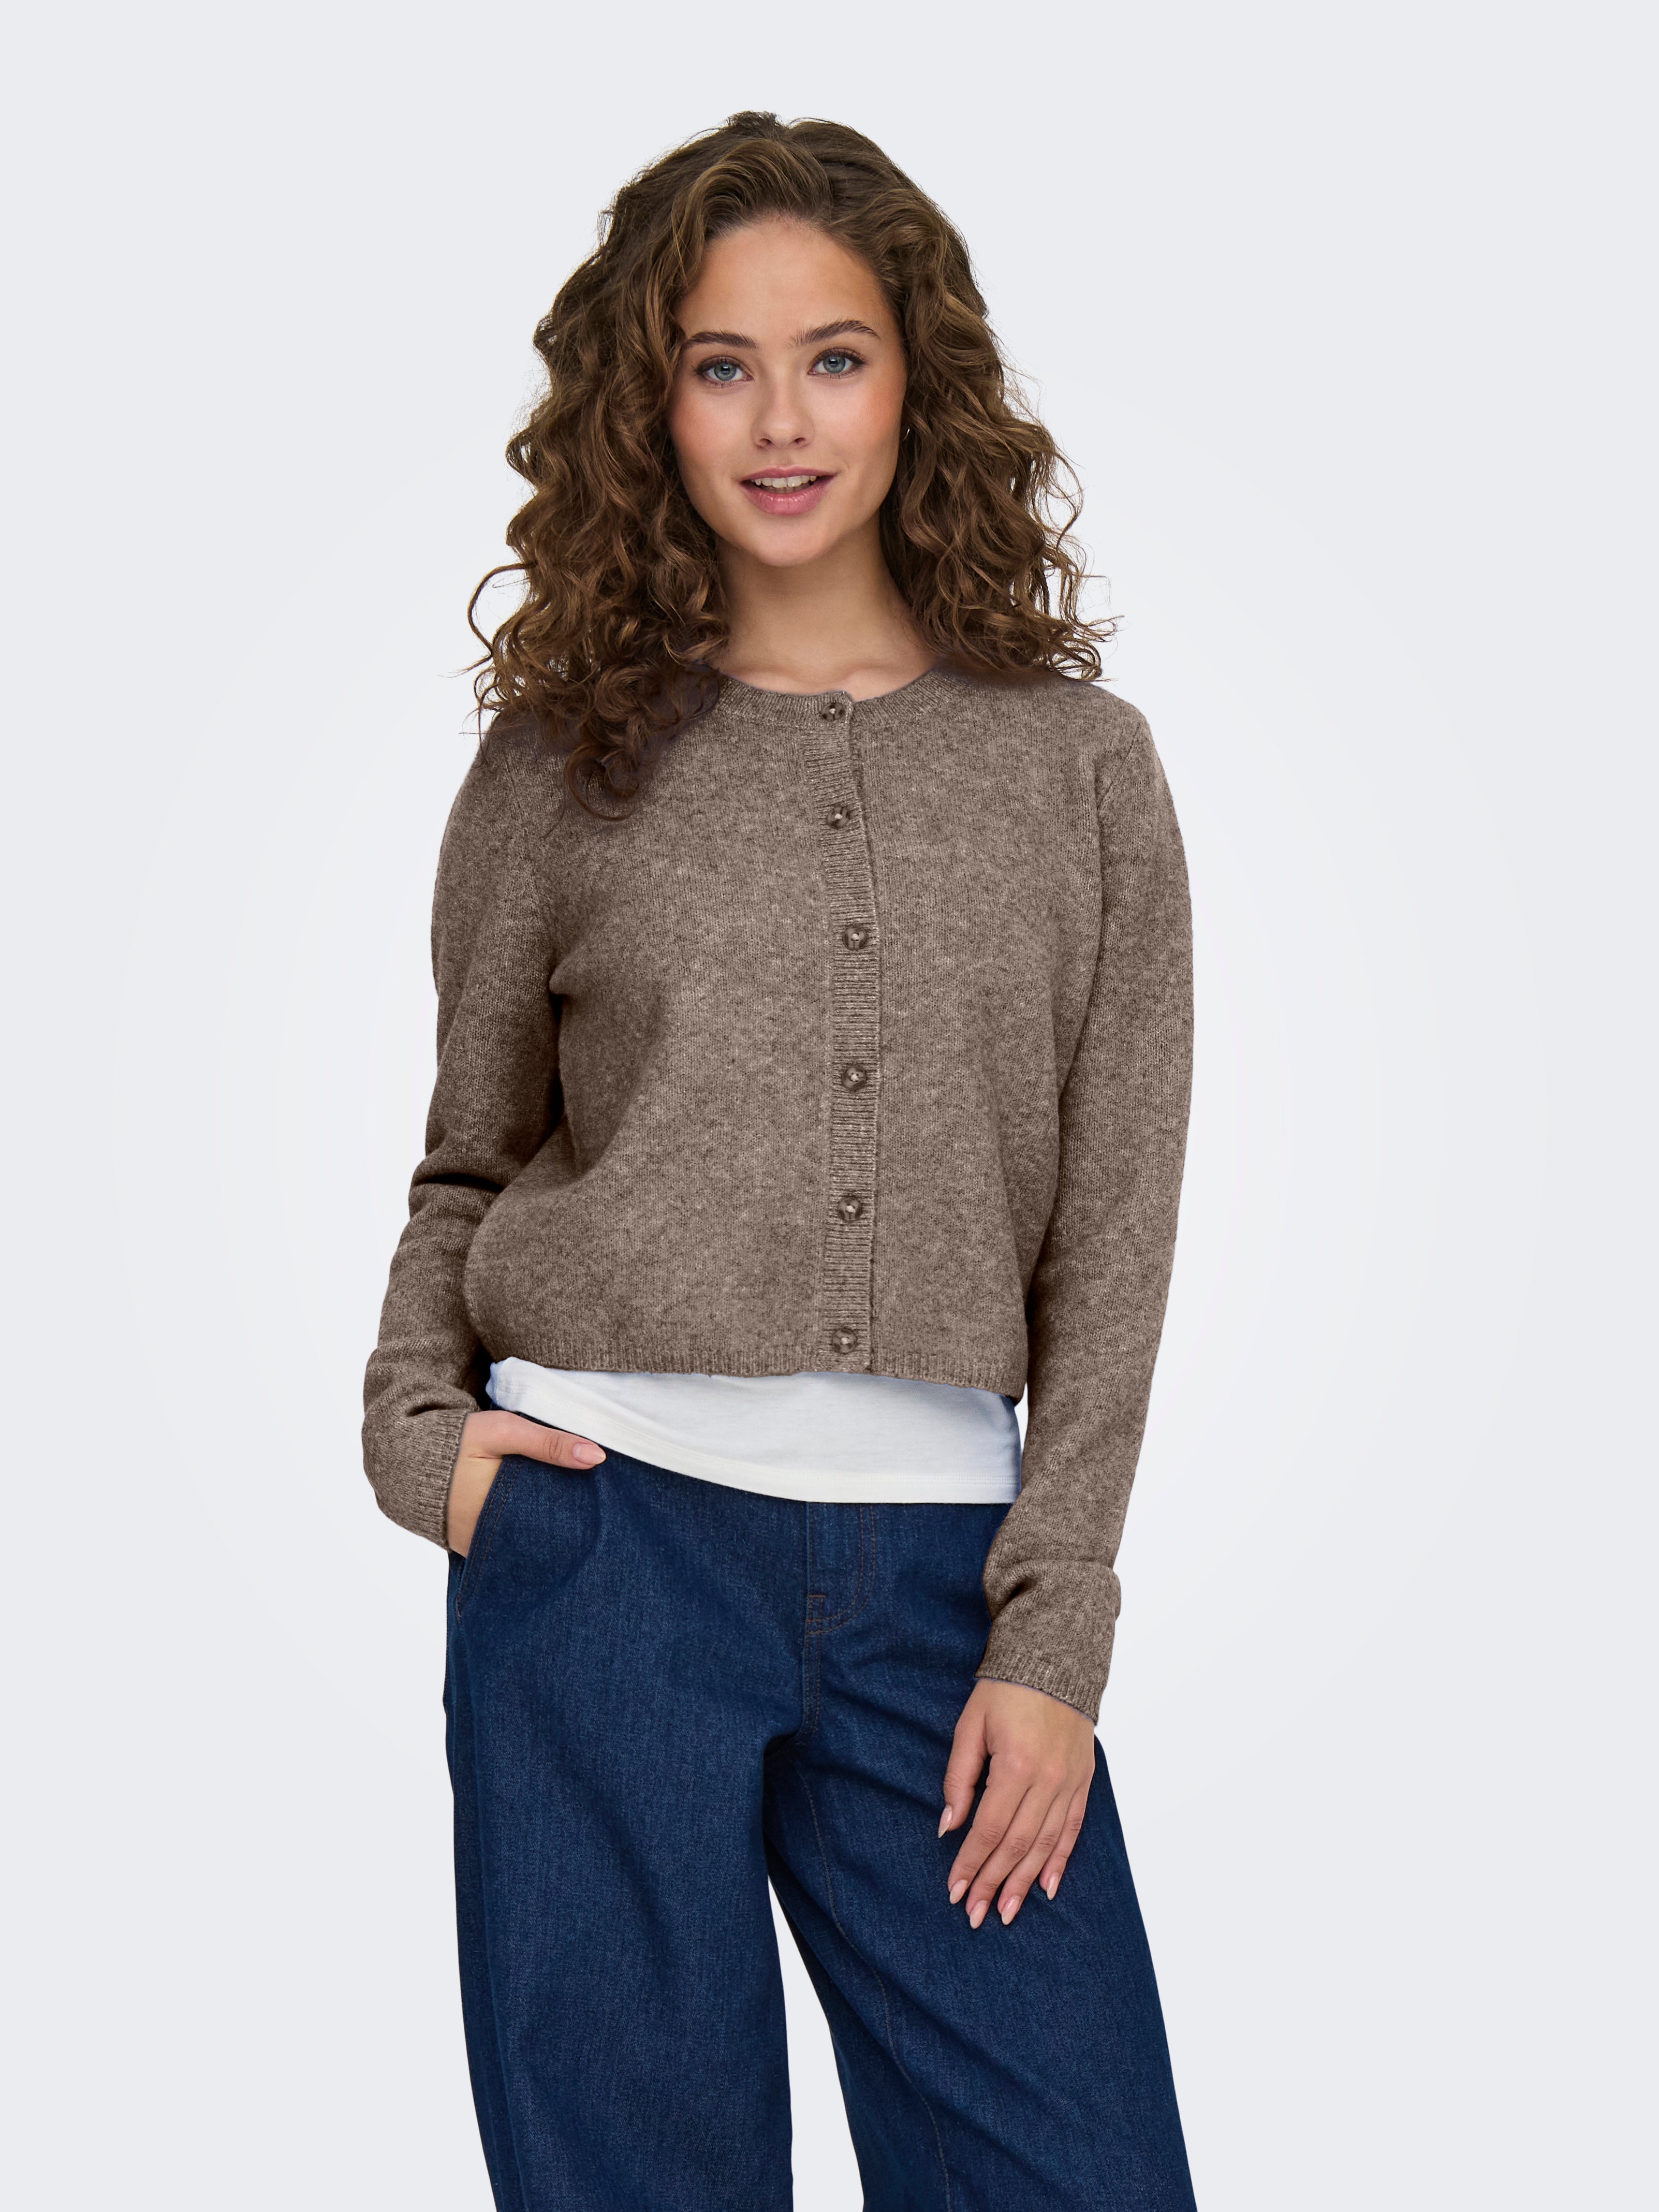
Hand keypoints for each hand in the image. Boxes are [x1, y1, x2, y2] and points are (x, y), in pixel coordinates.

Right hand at [446, 1408, 604, 1555]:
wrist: (408, 1454)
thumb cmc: (458, 1440)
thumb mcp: (504, 1431)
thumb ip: (548, 1443)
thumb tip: (597, 1456)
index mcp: (494, 1511)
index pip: (548, 1523)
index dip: (574, 1514)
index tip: (597, 1504)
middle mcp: (484, 1538)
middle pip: (538, 1537)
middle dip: (561, 1524)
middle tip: (590, 1513)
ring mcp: (476, 1547)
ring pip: (523, 1543)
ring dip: (542, 1530)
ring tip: (571, 1517)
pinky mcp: (469, 1547)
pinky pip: (505, 1545)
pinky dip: (522, 1533)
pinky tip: (539, 1519)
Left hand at [938, 1678, 1096, 1926]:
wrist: (1056, 1658)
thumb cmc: (1006, 1691)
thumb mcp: (970, 1726)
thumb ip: (959, 1777)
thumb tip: (948, 1826)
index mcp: (1016, 1767)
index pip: (988, 1830)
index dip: (970, 1864)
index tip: (954, 1891)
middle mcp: (1047, 1781)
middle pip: (1016, 1845)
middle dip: (994, 1884)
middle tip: (976, 1915)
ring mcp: (1069, 1783)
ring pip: (1045, 1845)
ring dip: (1024, 1882)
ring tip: (1008, 1912)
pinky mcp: (1083, 1781)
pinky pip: (1072, 1829)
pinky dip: (1059, 1861)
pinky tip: (1047, 1887)